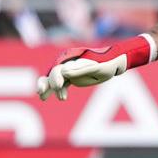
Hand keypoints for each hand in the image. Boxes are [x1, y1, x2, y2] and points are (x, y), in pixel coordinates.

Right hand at [36, 35, 154, 100]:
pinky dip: (56, 90)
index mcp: (73, 59)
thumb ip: (81, 69)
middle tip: (42, 92)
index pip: (59, 68)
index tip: (59, 86)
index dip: (55, 77)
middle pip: (53, 73)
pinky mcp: (73, 77)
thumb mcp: (98, 67)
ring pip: (54, 79)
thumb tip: (64, 72)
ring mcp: (70, 71)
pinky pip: (61, 84)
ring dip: (47, 88)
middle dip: (46, 82)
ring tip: (43, 98)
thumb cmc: (108, 62)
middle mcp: (69, 64)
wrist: (115, 62)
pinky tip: (56, 97)